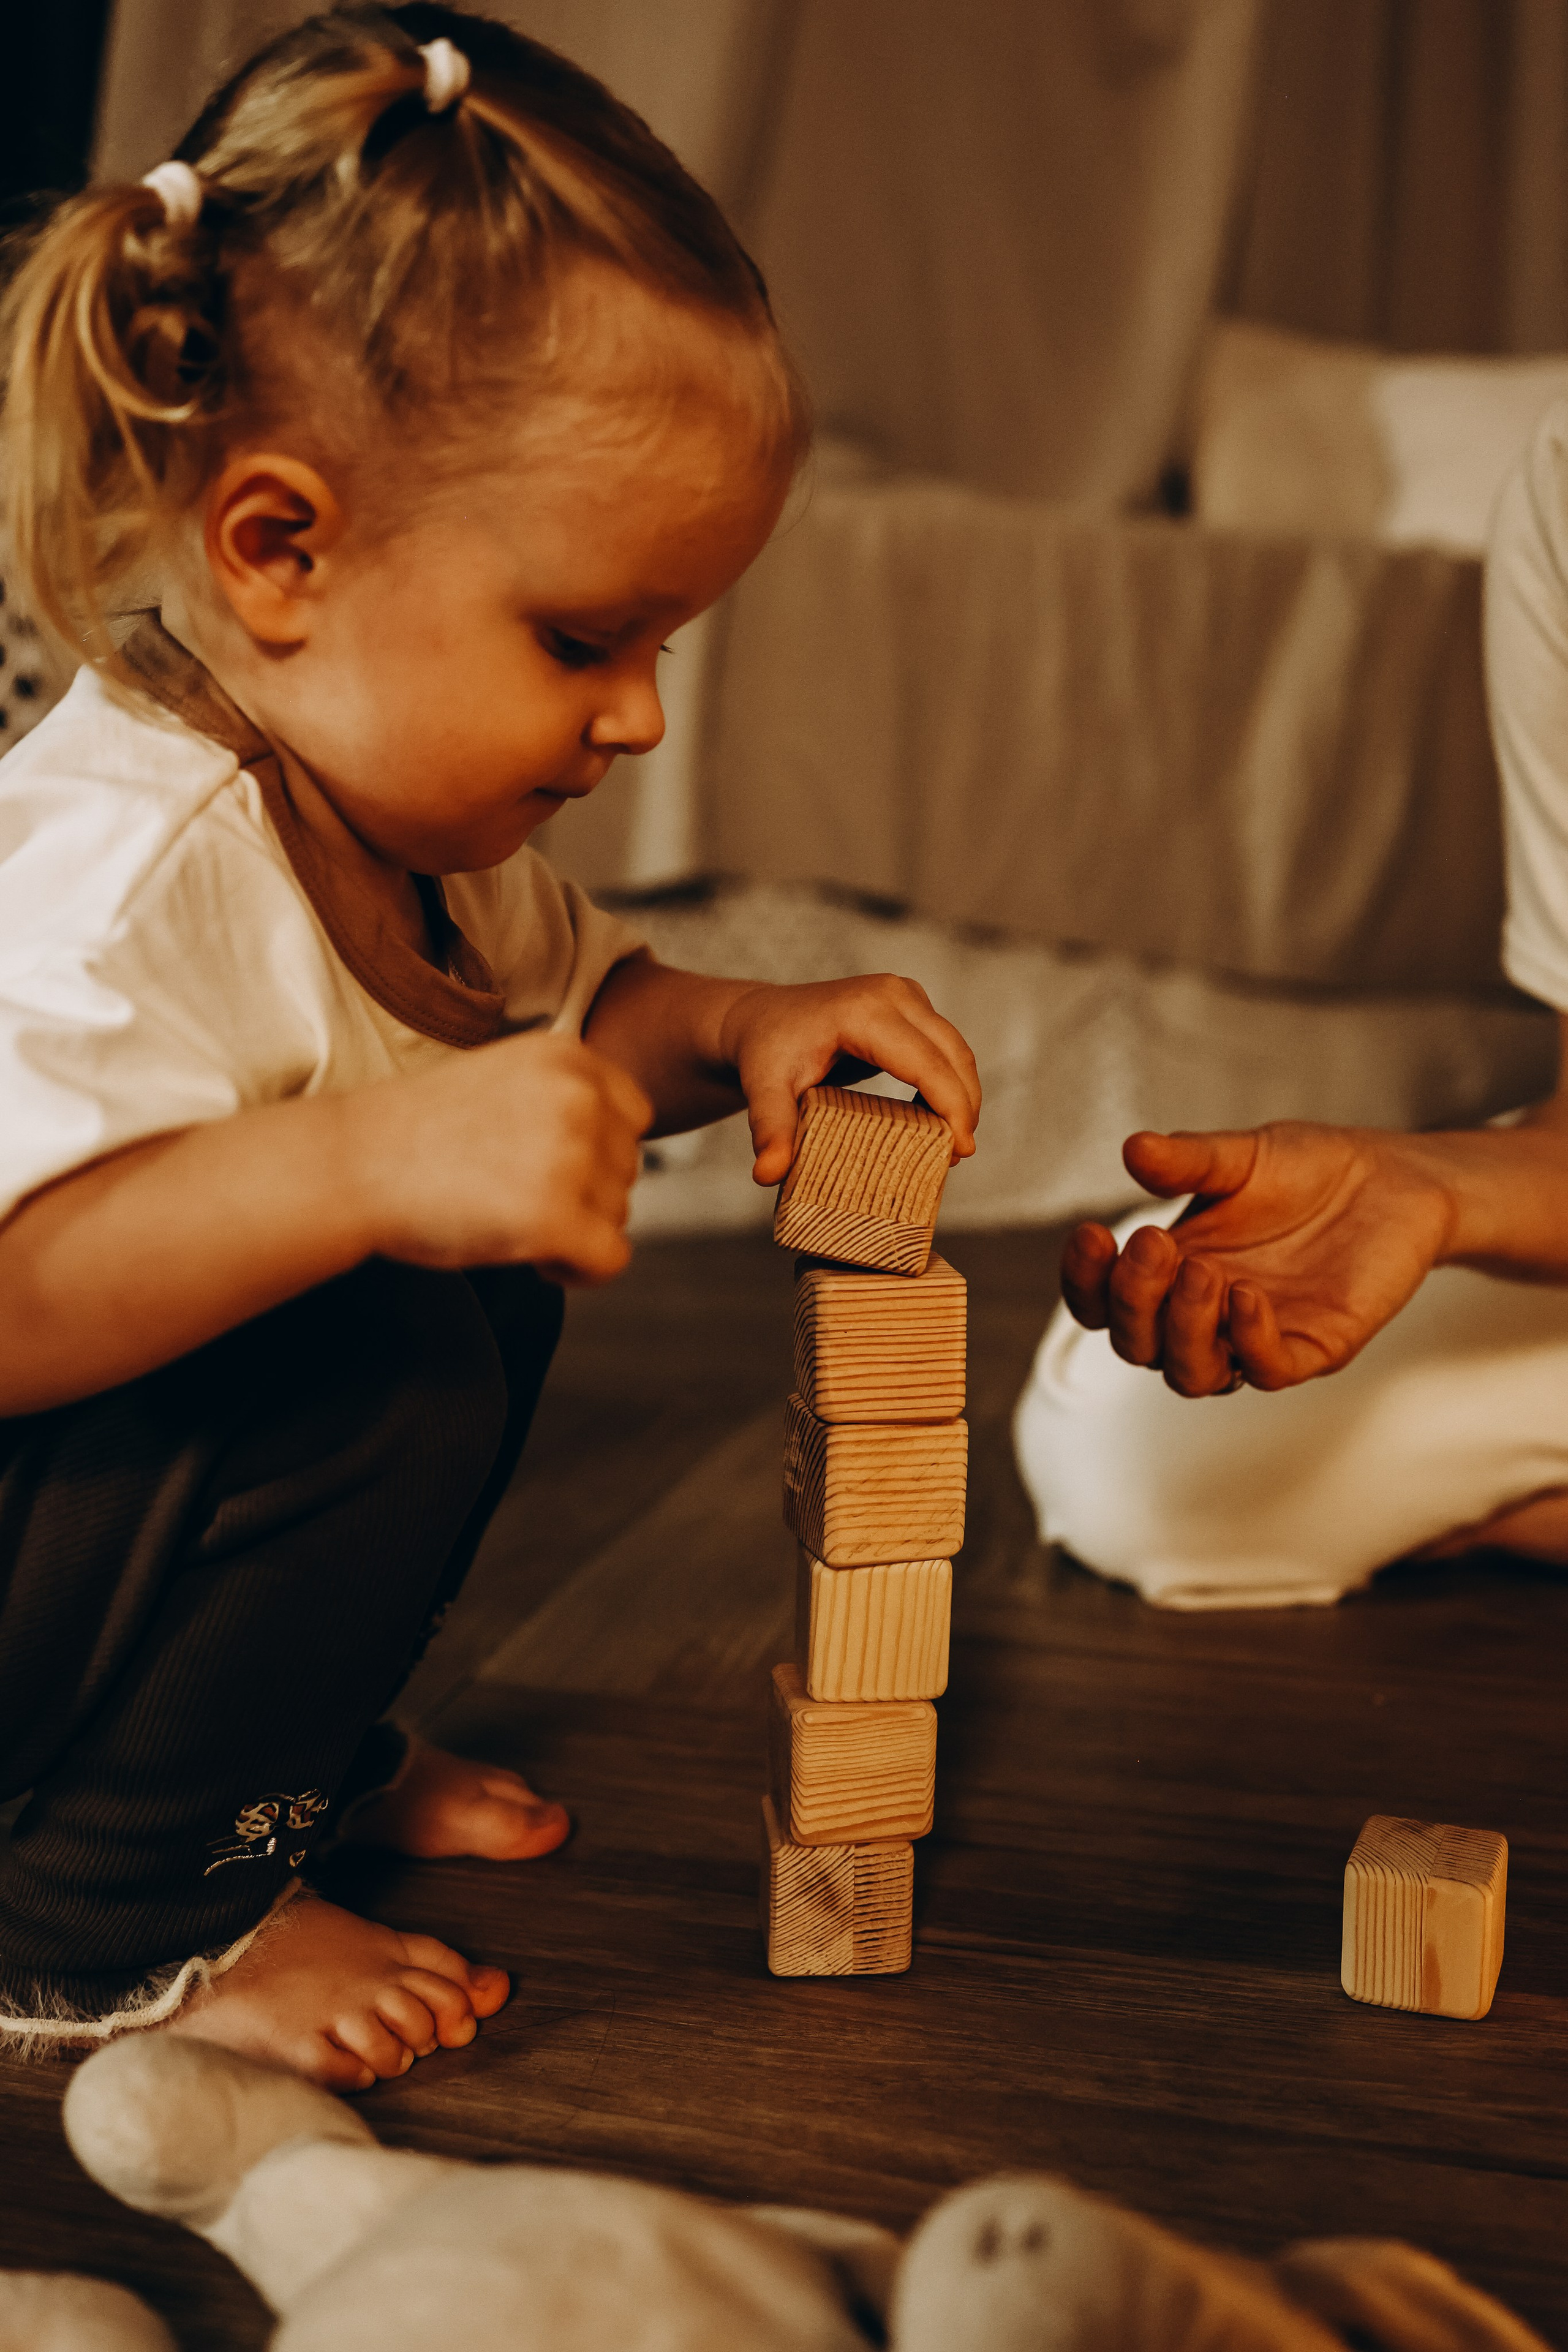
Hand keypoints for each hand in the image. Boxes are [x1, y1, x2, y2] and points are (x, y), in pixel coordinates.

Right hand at [340, 1031, 651, 1283]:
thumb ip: (567, 1101)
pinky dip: (576, 1271)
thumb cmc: (417, 1132)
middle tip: (512, 1196)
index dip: (596, 1151)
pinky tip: (531, 1257)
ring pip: (619, 1214)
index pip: (633, 1116)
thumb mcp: (506, 1082)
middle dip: (584, 1193)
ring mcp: (570, 1157)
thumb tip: (623, 1151)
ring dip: (575, 1229)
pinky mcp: (554, 1218)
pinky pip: (609, 1260)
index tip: (540, 1164)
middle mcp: (580, 1098)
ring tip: (506, 1216)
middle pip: (627, 1169)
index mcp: (570, 1057)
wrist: (350, 1165)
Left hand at [715, 976, 981, 1184]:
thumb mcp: (764, 1089)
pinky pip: (944, 1047)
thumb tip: (767, 1174)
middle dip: (963, 1107)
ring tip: (952, 1144)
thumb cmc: (766, 1051)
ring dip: (962, 1095)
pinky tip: (939, 1119)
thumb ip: (771, 1129)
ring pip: (955, 1049)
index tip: (961, 1150)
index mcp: (863, 1010)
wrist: (762, 1018)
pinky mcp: (910, 1004)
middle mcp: (892, 994)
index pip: (925, 1062)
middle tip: (958, 1156)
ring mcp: (905, 995)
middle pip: (951, 1055)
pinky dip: (949, 1082)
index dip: (951, 1106)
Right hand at [1059, 1122, 1456, 1394]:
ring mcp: (1255, 1337)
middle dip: (1133, 1301)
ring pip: (1191, 1375)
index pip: (1103, 1302)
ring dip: (1183, 1330)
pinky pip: (1266, 1370)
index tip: (1092, 1233)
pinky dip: (1249, 1339)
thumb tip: (1132, 1149)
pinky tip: (1247, 1293)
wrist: (1395, 1178)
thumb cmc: (1310, 1169)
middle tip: (1152, 1243)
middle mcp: (1204, 1314)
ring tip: (1203, 1272)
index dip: (1085, 1281)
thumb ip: (1189, 1160)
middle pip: (1137, 1345)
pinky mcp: (1313, 1349)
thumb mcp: (1241, 1156)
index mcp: (1171, 1270)